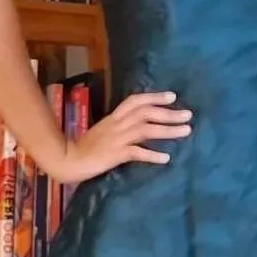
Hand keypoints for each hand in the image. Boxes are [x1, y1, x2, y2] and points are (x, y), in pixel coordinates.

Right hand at [57, 91, 192, 185]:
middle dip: (168, 113)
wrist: (68, 160)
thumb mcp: (104, 132)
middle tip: (188, 114)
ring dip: (168, 130)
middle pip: (146, 113)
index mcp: (114, 117)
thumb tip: (140, 125)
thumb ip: (120, 127)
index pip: (135, 101)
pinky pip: (136, 153)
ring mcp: (116, 139)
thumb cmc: (86, 148)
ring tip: (186, 131)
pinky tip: (166, 158)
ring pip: (145, 129)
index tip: (173, 96)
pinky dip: (152, 155)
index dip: (154, 97)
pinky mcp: (115, 155)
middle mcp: (117, 124)